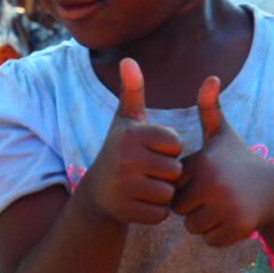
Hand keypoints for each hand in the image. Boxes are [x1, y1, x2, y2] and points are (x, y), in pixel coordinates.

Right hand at [80, 59, 183, 225]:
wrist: (97, 192)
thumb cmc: (119, 150)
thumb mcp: (125, 120)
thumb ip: (132, 90)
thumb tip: (128, 59)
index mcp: (133, 135)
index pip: (175, 143)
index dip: (168, 149)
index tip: (151, 149)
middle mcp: (127, 159)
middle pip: (175, 170)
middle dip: (166, 173)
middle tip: (146, 170)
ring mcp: (126, 187)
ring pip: (169, 193)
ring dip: (162, 192)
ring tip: (144, 185)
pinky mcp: (128, 212)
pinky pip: (161, 213)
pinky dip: (156, 211)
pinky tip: (141, 201)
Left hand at [173, 76, 273, 247]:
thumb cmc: (241, 161)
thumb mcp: (224, 134)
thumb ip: (209, 108)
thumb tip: (210, 77)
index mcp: (203, 163)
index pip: (173, 187)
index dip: (186, 186)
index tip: (205, 179)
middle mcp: (213, 184)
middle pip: (181, 211)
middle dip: (194, 208)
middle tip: (215, 196)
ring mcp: (227, 207)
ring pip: (194, 229)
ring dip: (205, 223)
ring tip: (223, 206)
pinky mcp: (238, 227)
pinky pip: (210, 240)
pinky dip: (219, 235)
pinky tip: (233, 218)